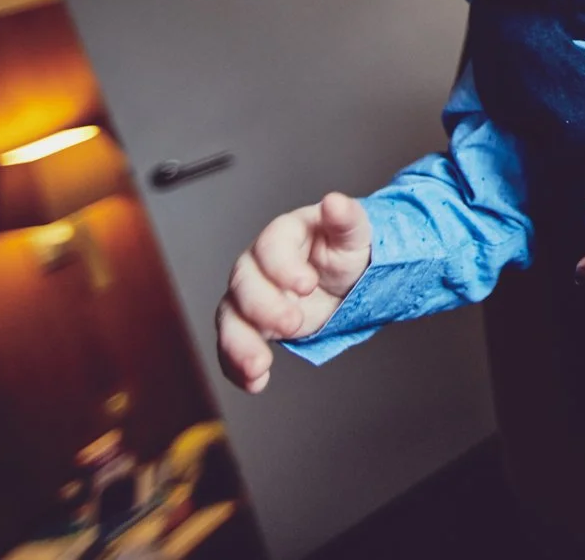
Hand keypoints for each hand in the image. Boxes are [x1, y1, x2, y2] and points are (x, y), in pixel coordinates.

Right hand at [215, 192, 372, 392]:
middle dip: (264, 307)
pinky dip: (238, 367)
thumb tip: (335, 201)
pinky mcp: (252, 326)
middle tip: (293, 323)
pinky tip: (255, 382)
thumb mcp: (354, 234)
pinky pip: (234, 346)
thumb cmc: (345, 250)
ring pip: (230, 318)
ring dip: (239, 344)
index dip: (283, 266)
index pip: (271, 247)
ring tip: (258, 366)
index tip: (307, 283)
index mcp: (283, 236)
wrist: (346, 280)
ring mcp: (251, 297)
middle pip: (244, 284)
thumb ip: (346, 219)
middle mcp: (259, 266)